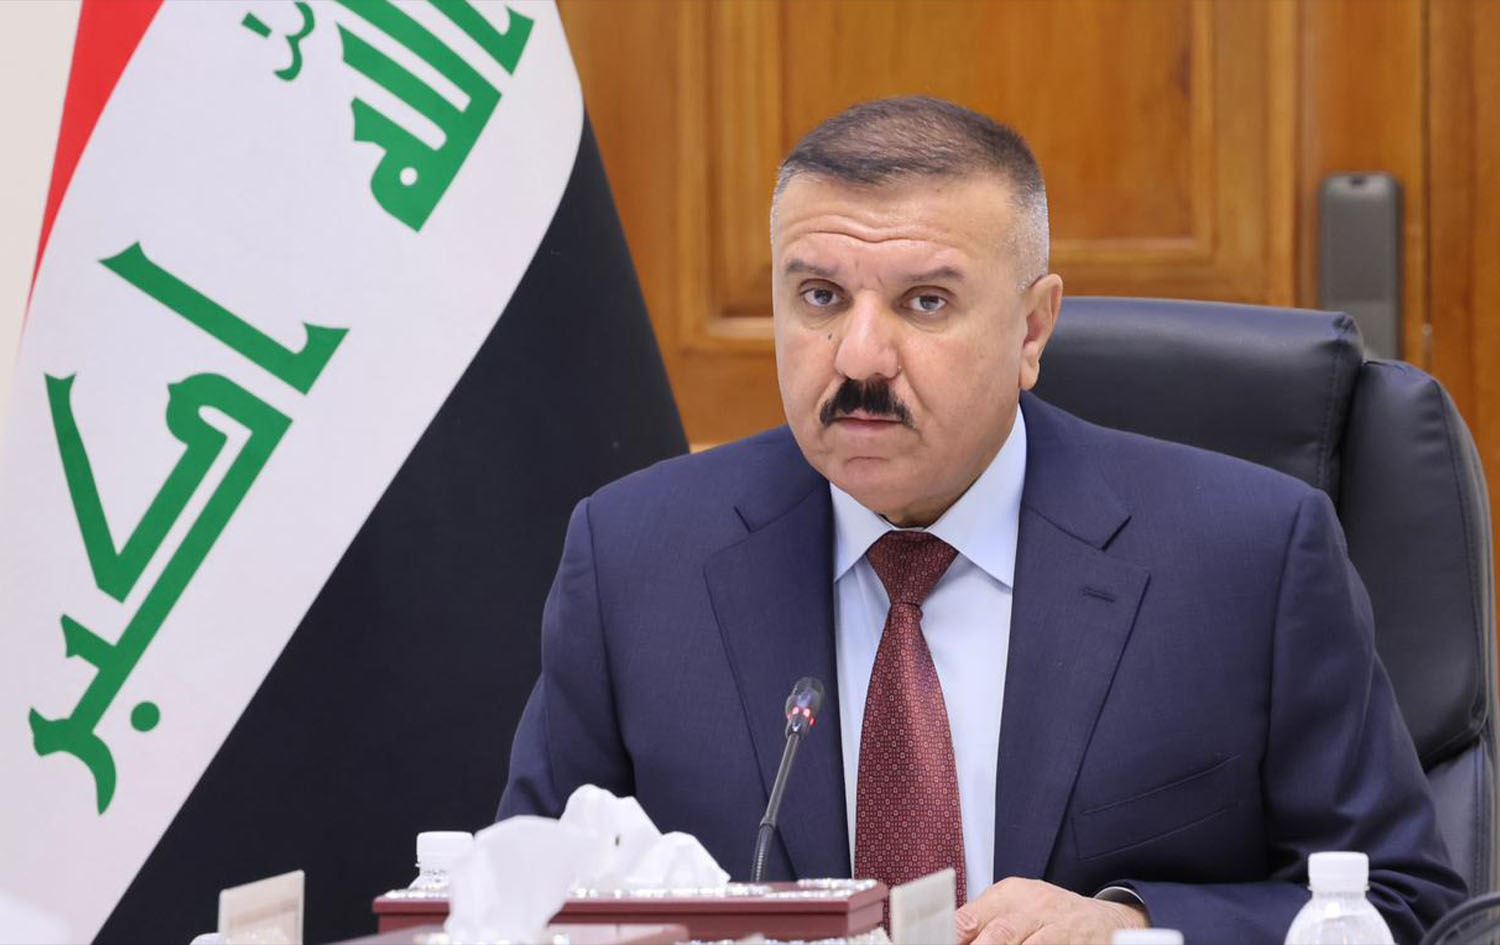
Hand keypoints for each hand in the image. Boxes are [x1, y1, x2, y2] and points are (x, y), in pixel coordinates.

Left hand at [954, 877, 1148, 944]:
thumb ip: (982, 920)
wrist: (1106, 919)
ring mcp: (1058, 926)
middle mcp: (1035, 905)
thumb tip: (950, 936)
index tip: (935, 944)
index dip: (952, 938)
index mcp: (1010, 893)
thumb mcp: (1016, 906)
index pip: (970, 916)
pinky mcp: (1078, 942)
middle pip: (998, 934)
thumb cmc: (1051, 914)